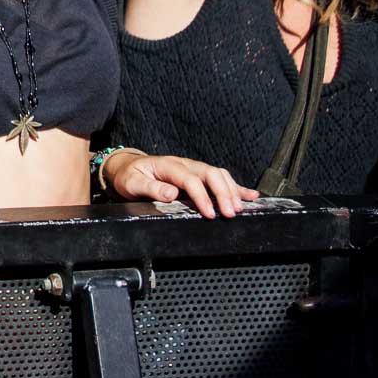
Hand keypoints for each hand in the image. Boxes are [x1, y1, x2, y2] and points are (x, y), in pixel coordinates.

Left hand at [104, 151, 255, 217]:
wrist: (128, 167)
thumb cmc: (129, 175)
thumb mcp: (132, 182)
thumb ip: (150, 188)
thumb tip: (170, 194)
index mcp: (169, 165)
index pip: (190, 179)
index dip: (202, 196)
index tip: (209, 212)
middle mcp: (184, 164)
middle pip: (210, 174)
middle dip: (223, 193)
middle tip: (230, 212)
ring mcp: (193, 168)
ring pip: (219, 174)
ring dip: (231, 190)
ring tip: (239, 208)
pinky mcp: (198, 175)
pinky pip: (221, 178)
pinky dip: (236, 187)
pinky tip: (250, 195)